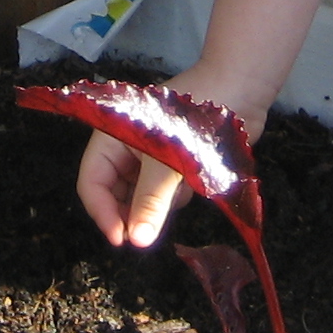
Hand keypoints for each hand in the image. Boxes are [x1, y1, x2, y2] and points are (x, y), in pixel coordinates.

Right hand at [75, 60, 269, 248]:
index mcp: (112, 138)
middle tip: (147, 235)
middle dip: (131, 213)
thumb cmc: (195, 117)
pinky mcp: (173, 167)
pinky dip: (177, 197)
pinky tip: (194, 181)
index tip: (121, 240)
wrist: (240, 91)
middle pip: (114, 194)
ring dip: (159, 204)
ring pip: (141, 199)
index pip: (92, 182)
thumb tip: (136, 241)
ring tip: (181, 187)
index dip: (102, 213)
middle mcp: (126, 150)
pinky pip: (165, 196)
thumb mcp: (168, 161)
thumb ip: (150, 201)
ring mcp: (150, 160)